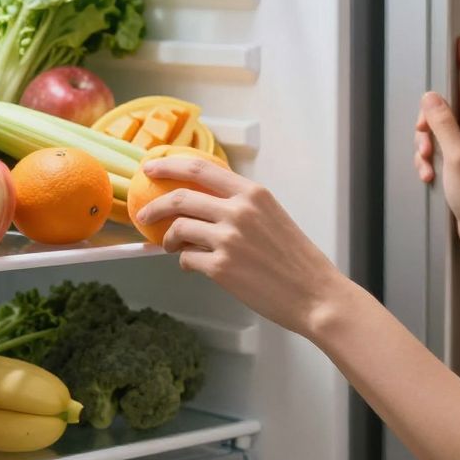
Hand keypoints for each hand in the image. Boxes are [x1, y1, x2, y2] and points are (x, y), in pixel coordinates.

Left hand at [136, 157, 346, 336]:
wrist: (314, 294)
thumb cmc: (297, 260)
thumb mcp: (272, 216)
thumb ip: (241, 206)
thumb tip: (204, 205)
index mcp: (253, 193)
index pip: (200, 168)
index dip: (168, 165)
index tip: (150, 168)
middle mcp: (239, 211)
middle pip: (180, 198)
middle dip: (154, 207)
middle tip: (145, 215)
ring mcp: (229, 239)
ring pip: (179, 229)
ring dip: (170, 239)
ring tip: (174, 246)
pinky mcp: (222, 268)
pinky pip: (187, 259)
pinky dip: (185, 262)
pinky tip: (193, 266)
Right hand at [415, 37, 459, 245]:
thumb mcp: (456, 157)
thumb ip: (443, 123)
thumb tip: (432, 96)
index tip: (458, 43)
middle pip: (453, 106)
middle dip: (431, 118)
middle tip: (421, 135)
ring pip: (443, 127)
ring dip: (428, 141)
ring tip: (425, 162)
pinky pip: (442, 145)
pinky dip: (431, 156)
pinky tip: (428, 174)